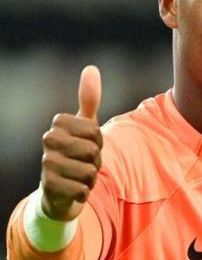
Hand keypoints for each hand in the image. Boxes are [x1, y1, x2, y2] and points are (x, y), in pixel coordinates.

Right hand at [40, 65, 102, 220]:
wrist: (59, 188)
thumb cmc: (75, 151)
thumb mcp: (85, 125)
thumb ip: (89, 99)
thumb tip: (91, 68)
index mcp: (59, 122)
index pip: (96, 131)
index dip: (98, 141)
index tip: (87, 143)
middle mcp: (48, 140)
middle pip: (93, 150)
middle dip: (96, 160)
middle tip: (84, 161)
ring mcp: (46, 163)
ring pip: (90, 170)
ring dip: (90, 177)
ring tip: (79, 175)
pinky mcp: (47, 185)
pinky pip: (82, 189)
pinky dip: (83, 191)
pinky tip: (73, 189)